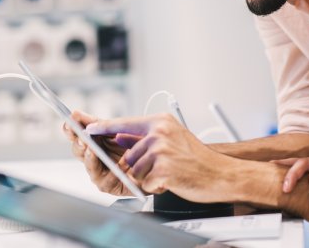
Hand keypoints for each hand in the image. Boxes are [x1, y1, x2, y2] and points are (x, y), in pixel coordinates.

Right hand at [62, 110, 140, 195]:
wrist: (159, 159)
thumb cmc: (140, 145)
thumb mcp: (120, 130)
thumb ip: (99, 123)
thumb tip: (76, 114)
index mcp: (95, 142)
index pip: (77, 136)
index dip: (71, 130)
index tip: (69, 123)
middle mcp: (95, 158)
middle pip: (79, 151)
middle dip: (79, 144)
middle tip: (82, 137)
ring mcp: (102, 173)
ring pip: (90, 167)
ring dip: (91, 158)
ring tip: (92, 149)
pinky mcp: (113, 187)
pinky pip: (108, 181)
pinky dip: (114, 172)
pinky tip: (122, 163)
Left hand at [86, 113, 234, 202]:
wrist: (221, 173)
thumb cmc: (197, 158)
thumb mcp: (173, 138)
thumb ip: (145, 137)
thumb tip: (120, 137)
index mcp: (160, 122)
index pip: (124, 122)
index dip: (104, 126)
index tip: (87, 128)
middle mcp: (159, 132)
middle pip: (129, 154)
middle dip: (141, 166)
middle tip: (164, 166)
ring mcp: (160, 150)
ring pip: (135, 170)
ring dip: (149, 177)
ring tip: (171, 173)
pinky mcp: (163, 168)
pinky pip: (146, 182)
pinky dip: (157, 186)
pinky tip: (173, 180)